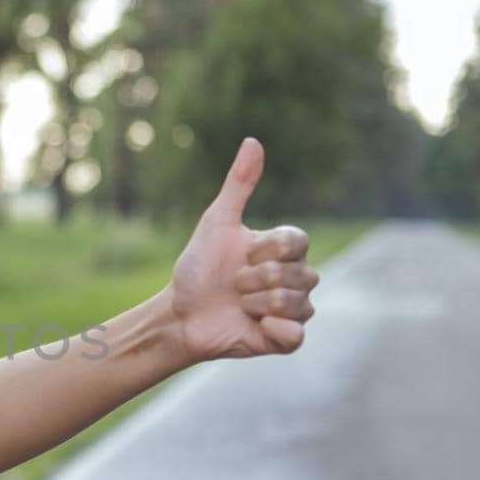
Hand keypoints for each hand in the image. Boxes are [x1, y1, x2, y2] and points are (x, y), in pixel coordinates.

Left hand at [167, 137, 317, 361]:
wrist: (180, 314)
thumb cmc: (198, 268)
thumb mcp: (216, 223)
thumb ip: (239, 184)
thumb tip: (253, 140)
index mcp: (284, 249)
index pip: (297, 241)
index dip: (266, 250)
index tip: (242, 255)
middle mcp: (296, 277)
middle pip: (298, 274)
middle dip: (254, 280)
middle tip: (233, 285)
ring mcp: (294, 309)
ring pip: (295, 303)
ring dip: (255, 304)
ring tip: (239, 305)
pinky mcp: (286, 339)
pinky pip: (294, 334)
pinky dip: (270, 330)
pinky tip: (253, 327)